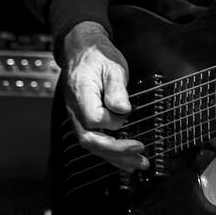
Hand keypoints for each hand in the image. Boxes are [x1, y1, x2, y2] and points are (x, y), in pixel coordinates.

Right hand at [62, 21, 149, 172]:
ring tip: (139, 164)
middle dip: (116, 151)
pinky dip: (111, 153)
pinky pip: (95, 141)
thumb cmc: (98, 56)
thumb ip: (116, 88)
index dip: (112, 120)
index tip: (127, 111)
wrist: (82, 52)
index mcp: (81, 93)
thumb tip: (123, 110)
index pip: (94, 119)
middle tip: (140, 154)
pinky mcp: (84, 121)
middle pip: (91, 140)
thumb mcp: (112, 66)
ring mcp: (78, 118)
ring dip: (116, 158)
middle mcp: (75, 110)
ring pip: (93, 145)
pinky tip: (126, 161)